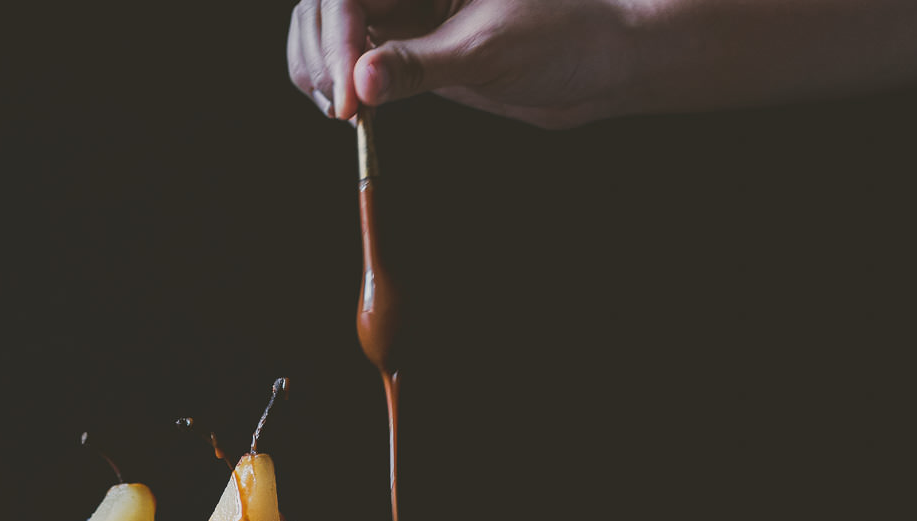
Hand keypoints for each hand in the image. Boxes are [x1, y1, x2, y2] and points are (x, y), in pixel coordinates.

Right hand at [285, 0, 639, 129]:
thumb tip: (360, 82)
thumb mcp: (487, 51)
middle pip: (324, 7)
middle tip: (342, 110)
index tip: (348, 90)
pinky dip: (335, 83)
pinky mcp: (404, 47)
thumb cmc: (563, 37)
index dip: (337, 34)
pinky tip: (352, 112)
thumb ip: (420, 65)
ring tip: (344, 113)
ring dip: (318, 70)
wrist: (597, 66)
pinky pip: (347, 60)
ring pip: (325, 30)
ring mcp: (402, 13)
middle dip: (320, 55)